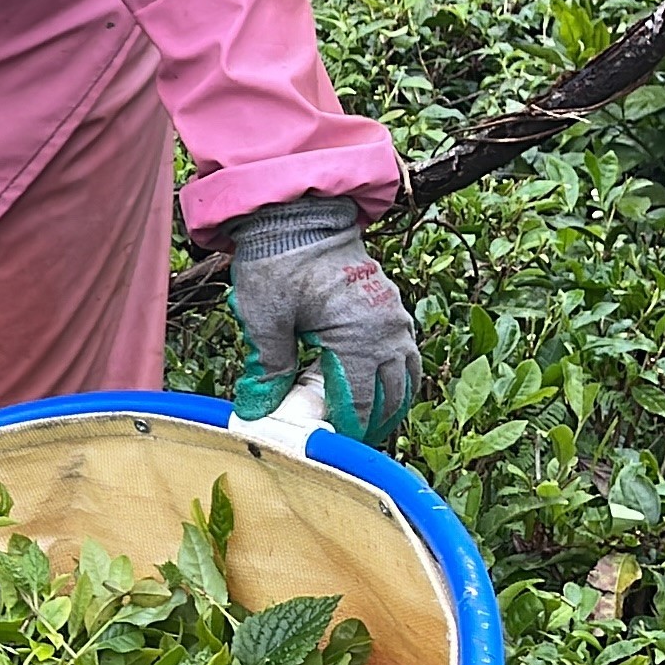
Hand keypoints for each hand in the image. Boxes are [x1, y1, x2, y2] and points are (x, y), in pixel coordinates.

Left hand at [225, 196, 420, 444]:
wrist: (297, 214)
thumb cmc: (278, 261)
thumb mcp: (265, 318)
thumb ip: (268, 369)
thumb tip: (258, 412)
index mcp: (360, 337)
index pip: (361, 405)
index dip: (344, 432)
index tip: (325, 450)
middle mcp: (389, 331)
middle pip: (391, 398)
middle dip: (369, 425)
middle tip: (343, 447)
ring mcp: (395, 319)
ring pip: (406, 379)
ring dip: (387, 405)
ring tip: (360, 428)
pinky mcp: (392, 308)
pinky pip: (405, 356)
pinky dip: (394, 379)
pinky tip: (373, 391)